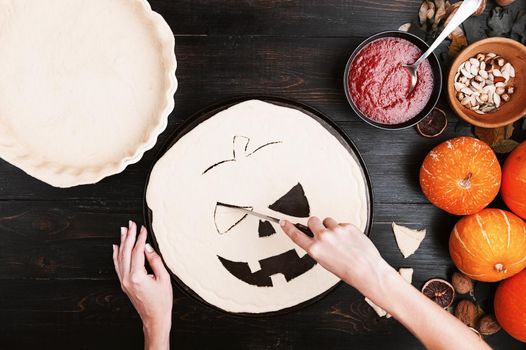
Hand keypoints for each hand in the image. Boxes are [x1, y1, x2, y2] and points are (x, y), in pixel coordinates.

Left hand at [113, 221, 171, 349]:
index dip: (140, 238)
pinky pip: (117, 266)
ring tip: (123, 230)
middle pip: (125, 252)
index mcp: (138, 276)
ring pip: (119, 258)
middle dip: (128, 236)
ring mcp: (123, 282)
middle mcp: (127, 278)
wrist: (154, 318)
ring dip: (121, 243)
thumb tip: (147, 247)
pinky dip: (116, 255)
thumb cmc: (162, 301)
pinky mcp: (123, 284)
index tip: (143, 228)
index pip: (137, 251)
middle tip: (131, 224)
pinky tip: (116, 247)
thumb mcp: (164, 278)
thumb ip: (155, 260)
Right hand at [280, 217, 395, 299]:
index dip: (288, 227)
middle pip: (312, 220)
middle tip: (322, 232)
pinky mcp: (347, 226)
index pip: (296, 235)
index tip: (284, 222)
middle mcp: (323, 238)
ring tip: (339, 239)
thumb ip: (318, 248)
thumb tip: (316, 239)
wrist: (366, 269)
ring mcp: (336, 230)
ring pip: (328, 220)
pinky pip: (341, 223)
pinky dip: (344, 230)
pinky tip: (349, 240)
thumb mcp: (325, 262)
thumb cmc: (347, 270)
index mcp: (315, 249)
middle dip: (315, 225)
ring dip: (331, 227)